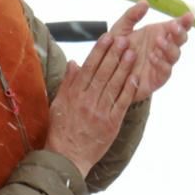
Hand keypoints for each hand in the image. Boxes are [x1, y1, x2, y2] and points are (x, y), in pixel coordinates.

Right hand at [43, 8, 141, 176]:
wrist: (67, 157)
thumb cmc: (61, 131)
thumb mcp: (58, 105)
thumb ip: (67, 83)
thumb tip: (74, 62)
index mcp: (74, 95)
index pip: (89, 68)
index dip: (99, 51)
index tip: (108, 37)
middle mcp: (87, 101)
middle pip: (103, 73)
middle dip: (115, 55)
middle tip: (125, 39)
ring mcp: (100, 112)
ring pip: (114, 85)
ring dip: (124, 68)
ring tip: (133, 53)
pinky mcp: (111, 124)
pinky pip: (122, 103)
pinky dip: (129, 89)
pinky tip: (136, 77)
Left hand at [122, 5, 191, 101]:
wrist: (106, 72)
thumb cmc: (116, 50)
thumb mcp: (121, 29)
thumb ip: (131, 16)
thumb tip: (145, 3)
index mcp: (158, 34)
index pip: (177, 27)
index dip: (185, 22)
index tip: (188, 16)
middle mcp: (163, 48)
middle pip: (180, 40)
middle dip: (180, 33)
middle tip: (174, 27)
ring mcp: (162, 63)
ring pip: (174, 55)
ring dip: (170, 47)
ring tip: (159, 40)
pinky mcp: (157, 78)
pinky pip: (165, 71)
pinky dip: (161, 63)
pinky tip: (153, 56)